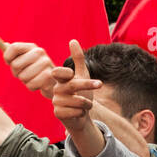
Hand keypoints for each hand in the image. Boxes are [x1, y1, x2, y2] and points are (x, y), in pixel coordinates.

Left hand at [4, 42, 56, 95]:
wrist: (54, 82)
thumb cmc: (35, 71)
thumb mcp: (26, 60)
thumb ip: (15, 53)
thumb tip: (4, 45)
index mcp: (32, 47)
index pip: (14, 47)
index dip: (7, 57)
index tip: (8, 63)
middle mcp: (39, 52)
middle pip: (15, 64)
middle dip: (16, 73)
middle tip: (25, 73)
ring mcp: (45, 64)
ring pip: (22, 76)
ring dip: (25, 81)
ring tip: (33, 78)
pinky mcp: (48, 76)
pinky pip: (30, 85)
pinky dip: (32, 87)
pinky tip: (38, 84)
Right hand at [52, 39, 103, 155]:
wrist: (81, 116)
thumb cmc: (82, 94)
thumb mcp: (82, 75)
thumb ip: (78, 59)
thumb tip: (72, 40)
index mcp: (61, 79)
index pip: (59, 71)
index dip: (66, 72)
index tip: (72, 73)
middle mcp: (56, 89)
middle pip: (73, 85)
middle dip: (89, 84)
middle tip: (100, 84)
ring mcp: (56, 102)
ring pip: (77, 101)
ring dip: (87, 103)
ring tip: (85, 105)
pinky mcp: (58, 113)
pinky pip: (76, 111)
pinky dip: (82, 113)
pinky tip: (79, 113)